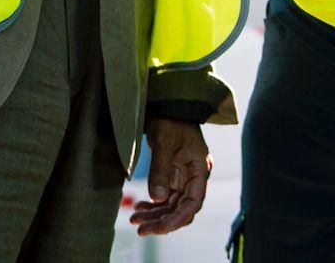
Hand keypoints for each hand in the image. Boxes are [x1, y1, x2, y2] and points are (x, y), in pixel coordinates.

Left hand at [131, 116, 211, 236]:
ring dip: (155, 215)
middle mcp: (195, 176)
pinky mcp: (174, 175)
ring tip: (135, 220)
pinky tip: (139, 208)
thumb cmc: (169, 119)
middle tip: (141, 229)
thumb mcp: (163, 141)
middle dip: (162, 221)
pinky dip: (154, 205)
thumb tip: (158, 198)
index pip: (193, 202)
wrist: (167, 104)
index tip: (160, 229)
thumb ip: (161, 170)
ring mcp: (184, 176)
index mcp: (200, 168)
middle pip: (182, 208)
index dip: (177, 219)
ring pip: (172, 205)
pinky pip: (166, 197)